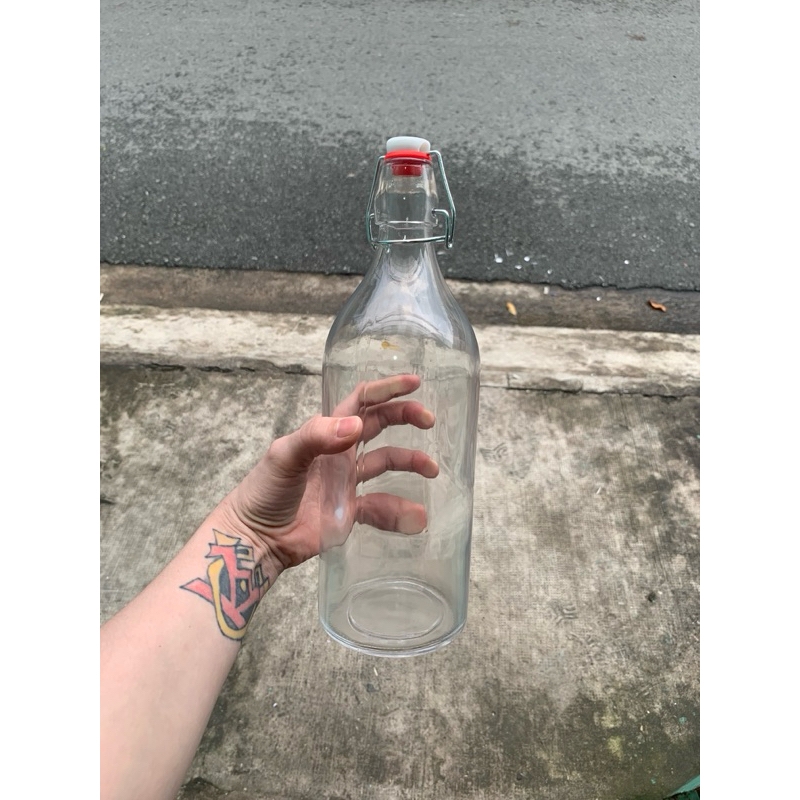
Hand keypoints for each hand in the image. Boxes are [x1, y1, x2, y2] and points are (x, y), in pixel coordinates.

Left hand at [221, 374, 437, 574]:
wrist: (256, 538)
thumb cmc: (263, 491)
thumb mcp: (284, 456)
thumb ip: (317, 437)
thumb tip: (355, 425)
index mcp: (325, 432)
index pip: (360, 401)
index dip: (386, 389)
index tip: (414, 383)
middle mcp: (339, 452)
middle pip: (380, 425)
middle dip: (406, 417)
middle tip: (429, 420)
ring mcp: (347, 482)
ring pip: (387, 463)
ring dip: (411, 462)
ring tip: (432, 469)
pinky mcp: (351, 512)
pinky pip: (382, 508)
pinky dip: (400, 512)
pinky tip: (416, 517)